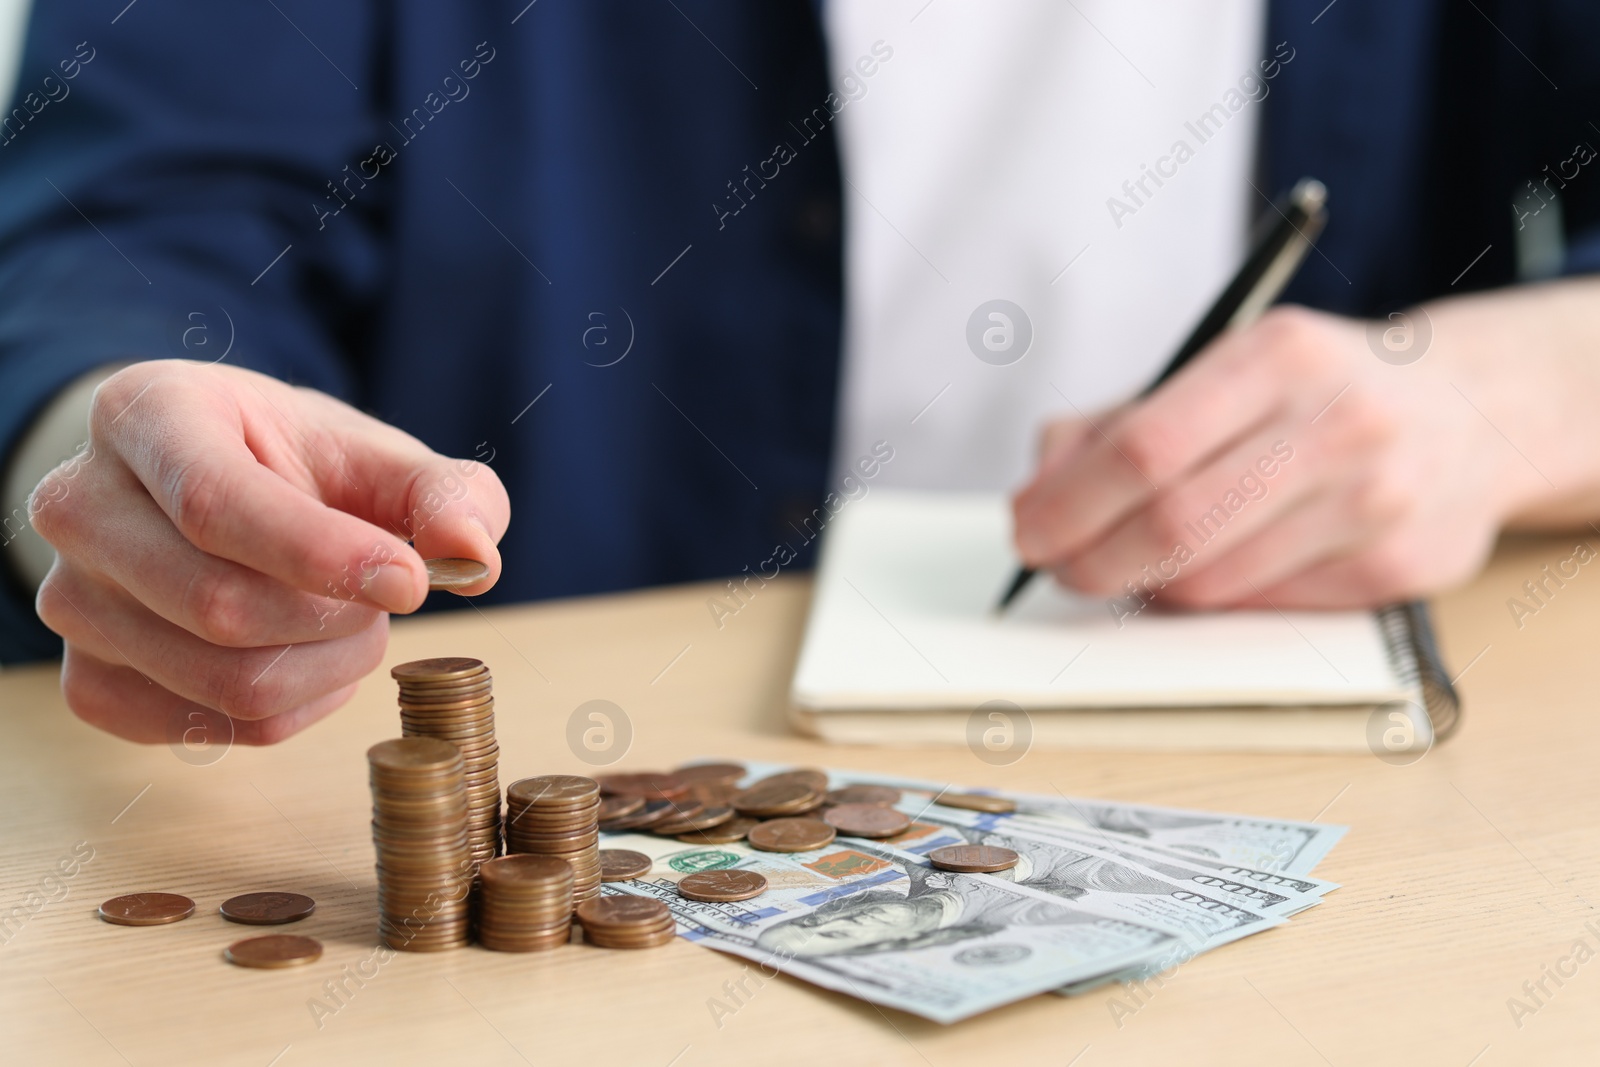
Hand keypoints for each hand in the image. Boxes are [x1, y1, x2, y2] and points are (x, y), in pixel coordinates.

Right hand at [29, 360, 509, 743]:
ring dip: (327, 668)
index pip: (217, 505)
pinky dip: (291, 709)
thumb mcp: (373, 454)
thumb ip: (443, 493)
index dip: (326, 556)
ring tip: (351, 622)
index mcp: (144, 415)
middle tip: (388, 594)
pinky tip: (309, 660)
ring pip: (222, 682)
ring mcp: (71, 599)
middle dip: (339, 617)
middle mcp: (79, 505)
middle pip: (220, 607)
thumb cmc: (294, 465)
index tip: (412, 582)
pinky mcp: (87, 678)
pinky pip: (208, 729)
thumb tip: (474, 554)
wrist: (204, 488)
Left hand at [1011, 305, 1542, 610]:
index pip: (1145, 446)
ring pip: (1211, 581)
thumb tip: (1036, 496)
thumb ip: (1115, 422)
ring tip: (1126, 564)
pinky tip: (1207, 569)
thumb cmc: (1314, 392)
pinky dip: (1211, 599)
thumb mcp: (1223, 368)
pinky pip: (1262, 607)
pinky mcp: (1398, 569)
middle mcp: (1337, 424)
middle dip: (1090, 559)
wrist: (1474, 410)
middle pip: (1172, 524)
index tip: (1025, 530)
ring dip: (1144, 586)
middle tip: (1057, 566)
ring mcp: (1377, 502)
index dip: (1069, 503)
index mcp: (1279, 356)